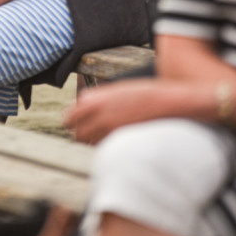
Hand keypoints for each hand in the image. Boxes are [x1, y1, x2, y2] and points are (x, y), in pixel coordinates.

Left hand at [64, 80, 189, 143]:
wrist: (166, 102)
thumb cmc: (142, 93)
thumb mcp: (114, 88)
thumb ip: (96, 97)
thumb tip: (81, 104)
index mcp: (94, 100)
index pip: (69, 118)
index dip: (70, 123)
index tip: (73, 125)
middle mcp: (99, 115)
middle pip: (78, 135)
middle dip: (81, 135)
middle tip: (88, 134)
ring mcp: (111, 129)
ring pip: (91, 144)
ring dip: (94, 142)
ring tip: (103, 137)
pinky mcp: (122, 140)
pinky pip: (106, 148)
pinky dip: (107, 146)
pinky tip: (115, 140)